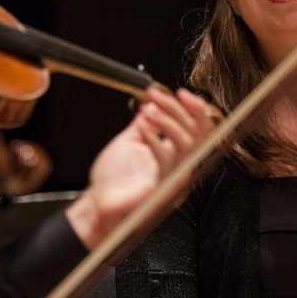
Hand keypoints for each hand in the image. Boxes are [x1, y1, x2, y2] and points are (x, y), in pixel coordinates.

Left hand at [65, 86, 219, 248]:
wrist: (97, 205)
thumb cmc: (112, 181)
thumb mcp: (131, 142)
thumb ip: (145, 124)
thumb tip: (151, 103)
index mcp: (177, 157)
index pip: (200, 130)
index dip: (195, 109)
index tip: (180, 92)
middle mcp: (180, 169)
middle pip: (198, 134)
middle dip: (179, 109)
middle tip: (157, 96)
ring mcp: (173, 180)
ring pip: (187, 145)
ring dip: (168, 121)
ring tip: (148, 110)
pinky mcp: (161, 190)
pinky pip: (167, 161)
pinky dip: (156, 140)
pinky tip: (143, 128)